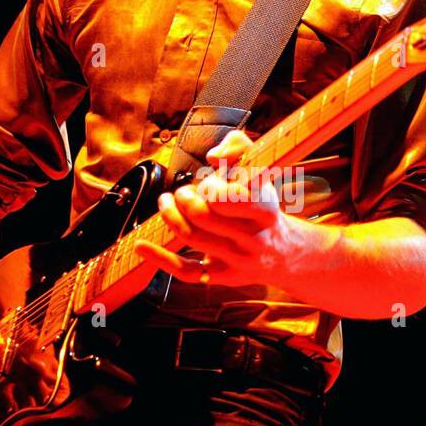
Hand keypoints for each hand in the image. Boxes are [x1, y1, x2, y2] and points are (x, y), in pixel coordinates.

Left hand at [134, 129, 295, 286]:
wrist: (284, 253)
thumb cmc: (263, 207)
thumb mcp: (262, 173)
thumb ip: (239, 147)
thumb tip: (213, 155)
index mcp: (264, 209)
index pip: (229, 196)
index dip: (210, 186)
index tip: (207, 182)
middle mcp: (253, 238)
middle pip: (204, 215)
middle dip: (184, 198)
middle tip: (182, 193)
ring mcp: (237, 260)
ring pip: (192, 237)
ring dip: (170, 216)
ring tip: (167, 204)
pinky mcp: (222, 277)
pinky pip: (186, 271)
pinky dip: (159, 258)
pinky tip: (141, 246)